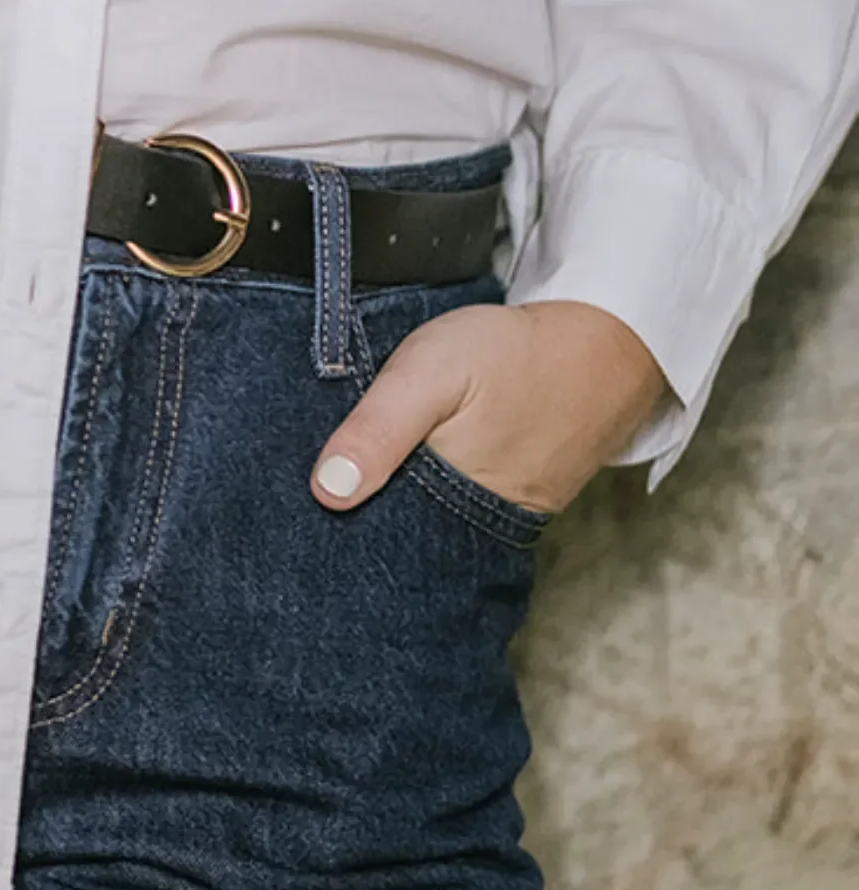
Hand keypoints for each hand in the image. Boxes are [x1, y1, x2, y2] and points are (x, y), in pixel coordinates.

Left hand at [310, 298, 669, 520]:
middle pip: (395, 541)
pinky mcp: (509, 495)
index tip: (290, 519)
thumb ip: (379, 430)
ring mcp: (495, 514)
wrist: (599, 347)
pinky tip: (394, 475)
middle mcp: (472, 526)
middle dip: (353, 526)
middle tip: (302, 503)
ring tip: (339, 488)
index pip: (373, 542)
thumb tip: (326, 493)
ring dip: (387, 510)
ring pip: (422, 525)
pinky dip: (423, 496)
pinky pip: (453, 509)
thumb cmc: (511, 357)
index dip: (331, 533)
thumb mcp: (430, 375)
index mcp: (445, 505)